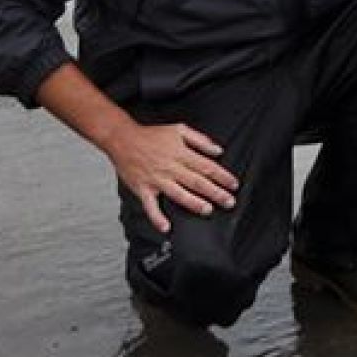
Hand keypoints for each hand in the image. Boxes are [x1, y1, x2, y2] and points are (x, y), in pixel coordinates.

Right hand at [107, 119, 239, 233]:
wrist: (123, 139)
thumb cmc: (151, 135)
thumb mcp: (179, 129)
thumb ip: (200, 139)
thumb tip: (217, 151)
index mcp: (180, 153)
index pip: (206, 166)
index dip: (222, 176)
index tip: (233, 184)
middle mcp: (170, 167)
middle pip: (197, 181)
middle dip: (215, 192)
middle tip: (229, 201)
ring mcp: (157, 179)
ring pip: (179, 193)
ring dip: (194, 203)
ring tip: (207, 210)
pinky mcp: (143, 189)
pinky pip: (150, 206)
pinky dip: (157, 217)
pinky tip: (166, 227)